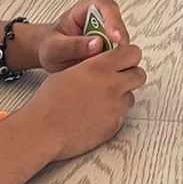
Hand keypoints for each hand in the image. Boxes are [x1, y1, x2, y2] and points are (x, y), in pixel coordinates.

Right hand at [24, 40, 146, 160]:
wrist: (44, 130)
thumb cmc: (49, 102)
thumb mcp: (69, 72)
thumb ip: (92, 66)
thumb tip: (104, 63)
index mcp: (99, 67)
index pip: (132, 53)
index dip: (129, 55)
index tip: (124, 59)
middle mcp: (112, 85)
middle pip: (139, 74)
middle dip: (131, 75)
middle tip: (119, 78)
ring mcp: (115, 107)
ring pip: (131, 96)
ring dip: (121, 96)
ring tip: (100, 100)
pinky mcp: (114, 125)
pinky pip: (121, 115)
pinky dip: (112, 114)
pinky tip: (95, 115)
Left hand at [36, 0, 129, 71]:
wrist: (48, 54)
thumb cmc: (50, 45)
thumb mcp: (54, 47)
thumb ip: (73, 45)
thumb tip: (96, 44)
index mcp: (84, 10)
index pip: (105, 7)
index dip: (113, 20)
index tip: (114, 37)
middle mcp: (99, 20)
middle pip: (118, 25)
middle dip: (119, 40)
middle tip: (117, 55)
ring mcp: (105, 35)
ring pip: (121, 41)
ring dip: (118, 53)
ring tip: (108, 65)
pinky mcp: (109, 49)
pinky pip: (118, 54)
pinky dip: (116, 62)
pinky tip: (107, 69)